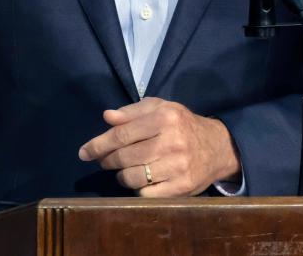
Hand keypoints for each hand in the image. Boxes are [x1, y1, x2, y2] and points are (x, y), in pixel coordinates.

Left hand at [78, 97, 240, 196]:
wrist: (218, 147)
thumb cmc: (183, 124)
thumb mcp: (161, 108)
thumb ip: (132, 112)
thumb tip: (106, 117)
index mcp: (165, 117)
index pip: (122, 134)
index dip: (99, 144)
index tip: (84, 152)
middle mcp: (172, 141)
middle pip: (125, 157)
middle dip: (107, 161)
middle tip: (102, 161)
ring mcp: (178, 166)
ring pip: (133, 178)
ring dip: (121, 176)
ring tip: (123, 170)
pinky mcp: (182, 187)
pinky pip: (146, 194)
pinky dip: (137, 190)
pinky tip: (140, 181)